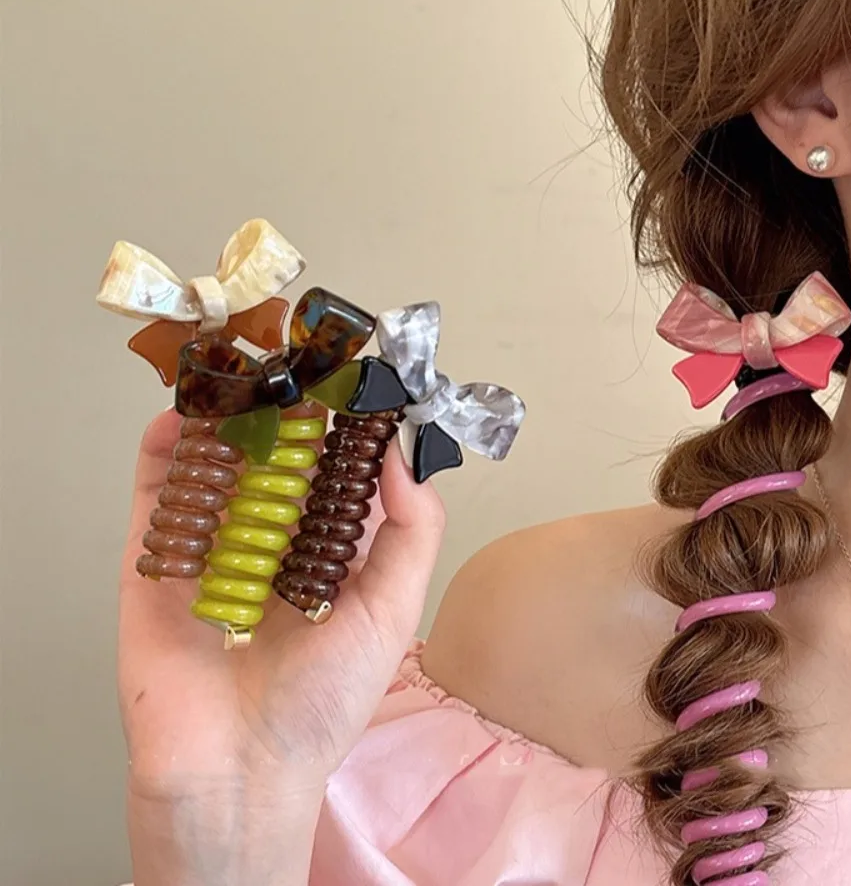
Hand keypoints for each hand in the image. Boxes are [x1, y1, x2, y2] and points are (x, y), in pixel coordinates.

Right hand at [119, 406, 445, 796]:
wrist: (240, 772)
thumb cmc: (323, 702)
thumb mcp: (390, 611)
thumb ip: (411, 531)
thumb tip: (403, 452)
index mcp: (326, 552)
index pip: (332, 474)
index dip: (342, 429)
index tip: (350, 378)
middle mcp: (269, 544)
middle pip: (271, 462)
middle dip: (281, 412)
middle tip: (289, 361)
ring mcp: (211, 551)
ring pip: (215, 468)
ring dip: (223, 421)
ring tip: (238, 376)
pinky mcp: (157, 566)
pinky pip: (157, 499)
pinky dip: (164, 454)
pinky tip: (181, 418)